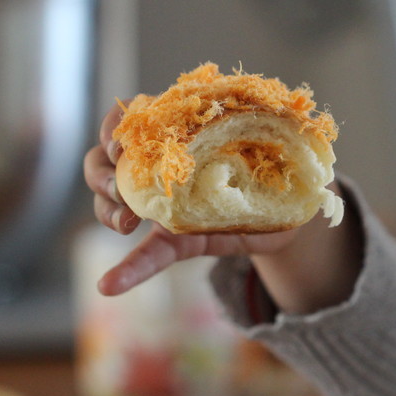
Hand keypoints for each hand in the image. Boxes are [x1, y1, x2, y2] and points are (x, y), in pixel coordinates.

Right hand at [82, 102, 298, 295]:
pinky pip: (148, 254)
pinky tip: (108, 285)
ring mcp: (162, 202)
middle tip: (120, 188)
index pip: (131, 117)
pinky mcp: (176, 239)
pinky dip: (127, 270)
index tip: (120, 144)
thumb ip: (272, 116)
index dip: (116, 127)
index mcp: (178, 128)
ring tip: (125, 225)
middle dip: (102, 174)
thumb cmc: (280, 155)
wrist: (293, 204)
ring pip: (111, 203)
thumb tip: (291, 110)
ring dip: (107, 212)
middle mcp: (160, 163)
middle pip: (104, 161)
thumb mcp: (275, 128)